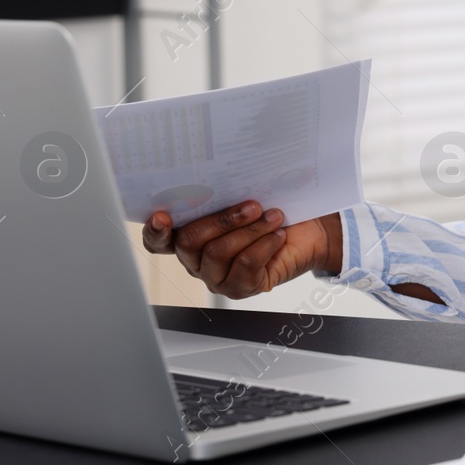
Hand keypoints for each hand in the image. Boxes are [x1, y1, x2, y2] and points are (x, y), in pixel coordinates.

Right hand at [141, 201, 341, 298]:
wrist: (309, 233)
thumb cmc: (273, 210)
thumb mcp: (247, 197)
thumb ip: (226, 194)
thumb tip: (221, 176)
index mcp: (190, 236)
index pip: (159, 240)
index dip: (155, 230)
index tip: (162, 215)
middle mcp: (196, 260)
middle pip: (190, 242)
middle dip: (222, 220)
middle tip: (252, 205)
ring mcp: (216, 277)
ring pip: (218, 253)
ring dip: (249, 230)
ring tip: (274, 216)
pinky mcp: (240, 288)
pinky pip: (244, 267)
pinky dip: (264, 247)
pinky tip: (278, 236)